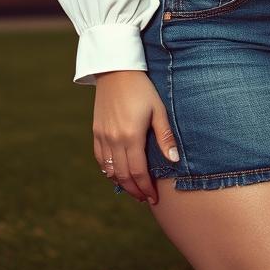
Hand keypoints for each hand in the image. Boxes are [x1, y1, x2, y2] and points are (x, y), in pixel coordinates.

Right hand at [93, 70, 179, 204]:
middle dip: (135, 190)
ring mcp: (102, 136)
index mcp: (131, 136)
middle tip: (145, 198)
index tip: (154, 198)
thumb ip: (165, 136)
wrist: (116, 70)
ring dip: (121, 183)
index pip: (138, 172)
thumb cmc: (142, 89)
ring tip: (134, 189)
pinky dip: (107, 170)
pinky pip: (99, 159)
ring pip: (109, 170)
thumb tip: (174, 160)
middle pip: (123, 175)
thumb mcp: (158, 110)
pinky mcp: (96, 131)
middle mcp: (114, 139)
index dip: (146, 188)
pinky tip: (116, 173)